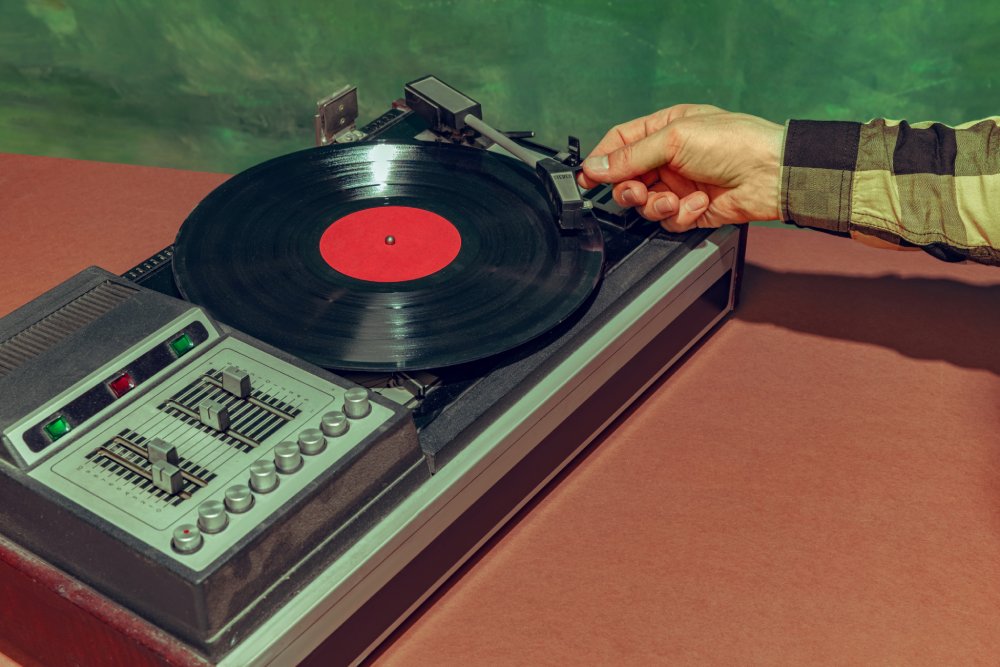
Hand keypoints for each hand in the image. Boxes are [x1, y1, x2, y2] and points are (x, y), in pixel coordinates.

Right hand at [577, 105, 783, 231]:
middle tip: (636, 193)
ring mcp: (680, 185)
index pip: (620, 144)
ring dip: (656, 206)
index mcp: (664, 130)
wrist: (771, 175)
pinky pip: (669, 220)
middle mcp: (669, 158)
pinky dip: (681, 215)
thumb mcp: (675, 139)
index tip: (587, 178)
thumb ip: (631, 156)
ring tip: (674, 200)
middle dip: (629, 190)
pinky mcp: (692, 209)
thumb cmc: (735, 142)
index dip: (601, 161)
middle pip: (627, 179)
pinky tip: (700, 203)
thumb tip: (596, 165)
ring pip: (646, 205)